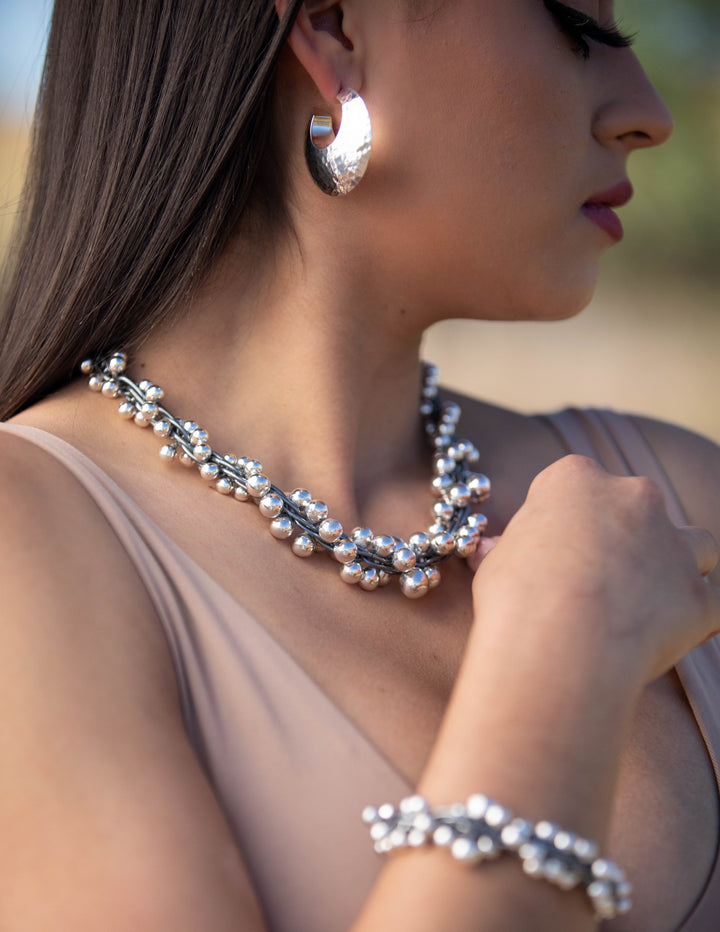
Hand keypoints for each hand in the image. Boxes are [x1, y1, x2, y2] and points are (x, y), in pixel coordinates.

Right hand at [467, 455, 719, 685]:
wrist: (560, 645)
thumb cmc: (517, 598)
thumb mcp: (494, 564)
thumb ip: (507, 550)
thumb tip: (491, 552)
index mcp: (576, 480)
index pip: (578, 483)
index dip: (568, 518)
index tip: (555, 547)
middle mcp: (634, 499)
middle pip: (642, 506)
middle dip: (628, 535)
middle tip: (599, 577)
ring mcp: (674, 547)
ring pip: (695, 545)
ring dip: (677, 566)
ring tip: (644, 602)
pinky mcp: (700, 599)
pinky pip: (711, 606)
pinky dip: (696, 619)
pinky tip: (666, 638)